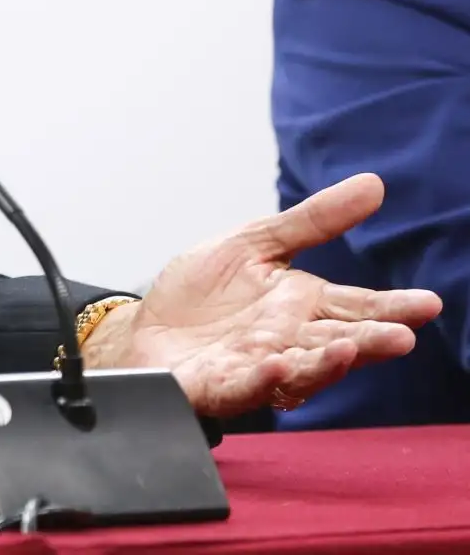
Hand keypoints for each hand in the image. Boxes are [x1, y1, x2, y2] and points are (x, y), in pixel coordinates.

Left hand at [83, 173, 441, 414]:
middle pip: (337, 342)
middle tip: (402, 337)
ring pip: (300, 371)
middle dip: (370, 341)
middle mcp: (287, 341)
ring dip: (325, 363)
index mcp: (301, 306)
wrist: (145, 329)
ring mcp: (255, 366)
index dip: (391, 307)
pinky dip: (261, 380)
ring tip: (348, 349)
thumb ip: (312, 221)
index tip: (427, 304)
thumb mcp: (255, 244)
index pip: (356, 307)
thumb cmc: (203, 294)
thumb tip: (373, 185)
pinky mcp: (217, 386)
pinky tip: (275, 366)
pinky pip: (243, 386)